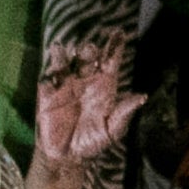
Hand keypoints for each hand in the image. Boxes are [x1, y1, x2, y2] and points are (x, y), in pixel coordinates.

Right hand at [25, 39, 145, 188]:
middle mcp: (85, 81)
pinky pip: (46, 82)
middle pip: (87, 59)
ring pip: (64, 64)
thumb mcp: (113, 129)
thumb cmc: (94, 141)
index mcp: (104, 86)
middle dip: (89, 51)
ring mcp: (65, 87)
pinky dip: (48, 77)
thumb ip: (124, 112)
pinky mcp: (47, 97)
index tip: (119, 32)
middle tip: (89, 49)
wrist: (68, 156)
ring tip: (64, 49)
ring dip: (64, 56)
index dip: (114, 46)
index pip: (110, 61)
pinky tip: (50, 75)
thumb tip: (142, 97)